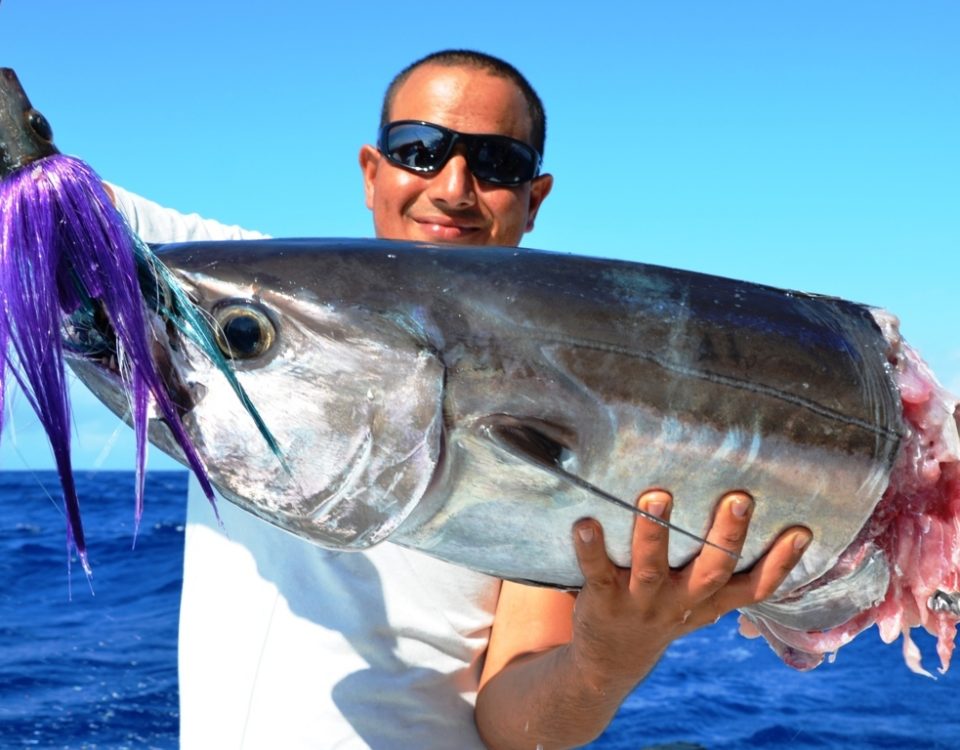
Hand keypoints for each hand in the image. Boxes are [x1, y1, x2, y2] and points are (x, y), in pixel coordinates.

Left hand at [568, 490, 810, 691]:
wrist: (610, 661)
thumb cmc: (664, 611)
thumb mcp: (699, 602)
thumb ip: (722, 570)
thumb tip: (752, 510)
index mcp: (708, 601)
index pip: (753, 587)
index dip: (780, 563)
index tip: (801, 530)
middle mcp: (680, 602)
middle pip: (711, 571)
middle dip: (726, 536)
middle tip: (738, 499)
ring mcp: (641, 602)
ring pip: (651, 569)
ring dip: (654, 533)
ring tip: (658, 495)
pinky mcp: (603, 599)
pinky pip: (597, 572)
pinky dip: (591, 549)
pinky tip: (585, 523)